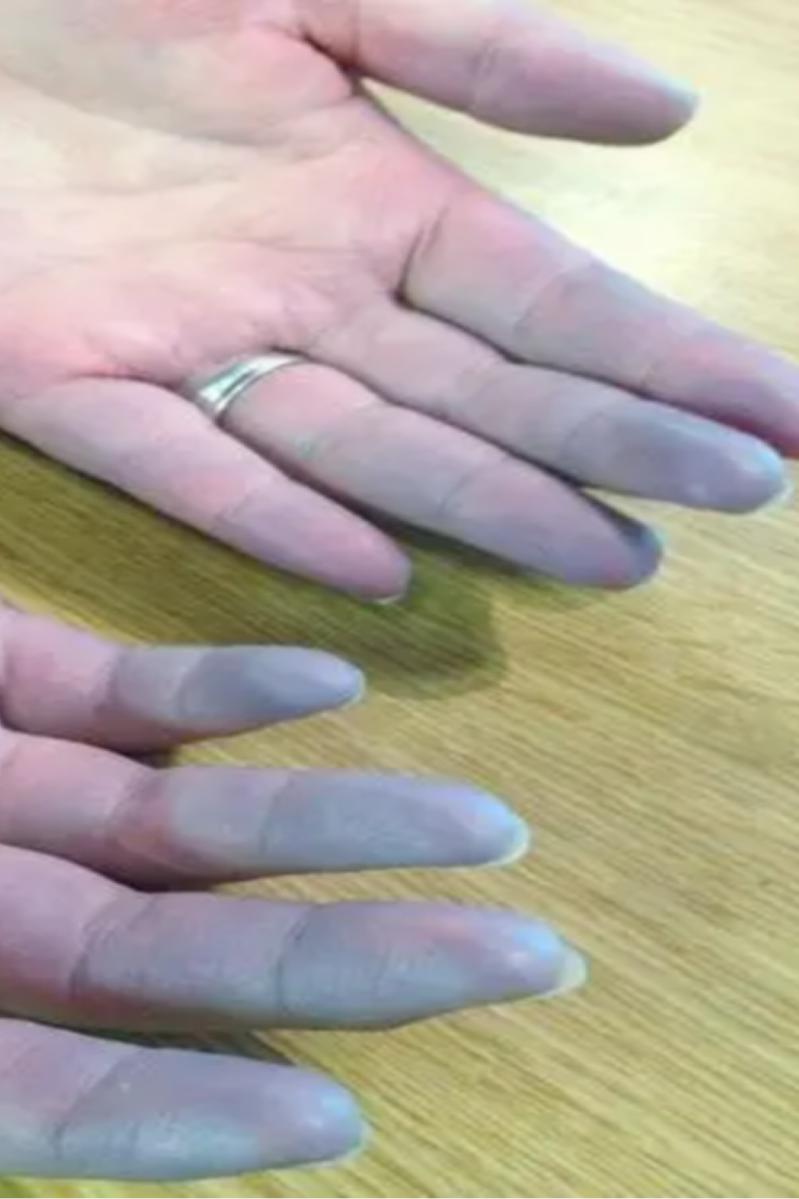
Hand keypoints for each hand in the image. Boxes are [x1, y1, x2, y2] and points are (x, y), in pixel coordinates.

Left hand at [0, 0, 794, 599]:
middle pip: (487, 392)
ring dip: (491, 504)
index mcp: (377, 203)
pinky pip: (187, 468)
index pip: (554, 303)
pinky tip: (377, 572)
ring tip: (611, 554)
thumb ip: (480, 45)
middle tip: (740, 493)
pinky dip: (277, 521)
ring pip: (370, 449)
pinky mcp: (74, 386)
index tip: (776, 413)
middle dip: (617, 442)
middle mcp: (314, 298)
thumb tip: (670, 108)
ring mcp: (201, 353)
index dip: (667, 357)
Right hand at [0, 602, 580, 1179]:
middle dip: (353, 960)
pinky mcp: (28, 683)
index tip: (331, 1116)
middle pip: (180, 954)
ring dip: (343, 823)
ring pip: (195, 822)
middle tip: (526, 959)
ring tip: (491, 826)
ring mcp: (21, 795)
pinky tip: (338, 682)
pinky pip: (134, 694)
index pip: (57, 1096)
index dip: (180, 1112)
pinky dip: (231, 686)